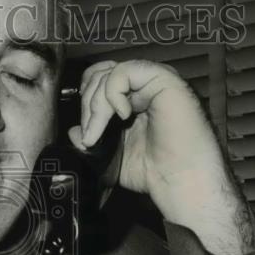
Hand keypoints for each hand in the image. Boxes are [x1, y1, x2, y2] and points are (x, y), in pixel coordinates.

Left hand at [68, 59, 254, 254]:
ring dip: (95, 105)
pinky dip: (112, 94)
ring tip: (98, 132)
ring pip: (109, 73)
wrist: (181, 182)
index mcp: (135, 100)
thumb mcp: (113, 156)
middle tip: (89, 135)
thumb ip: (93, 141)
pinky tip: (122, 116)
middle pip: (100, 74)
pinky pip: (124, 72)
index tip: (85, 132)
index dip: (86, 102)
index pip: (99, 81)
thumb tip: (72, 132)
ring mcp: (155, 81)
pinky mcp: (164, 79)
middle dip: (87, 105)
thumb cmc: (157, 173)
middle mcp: (145, 86)